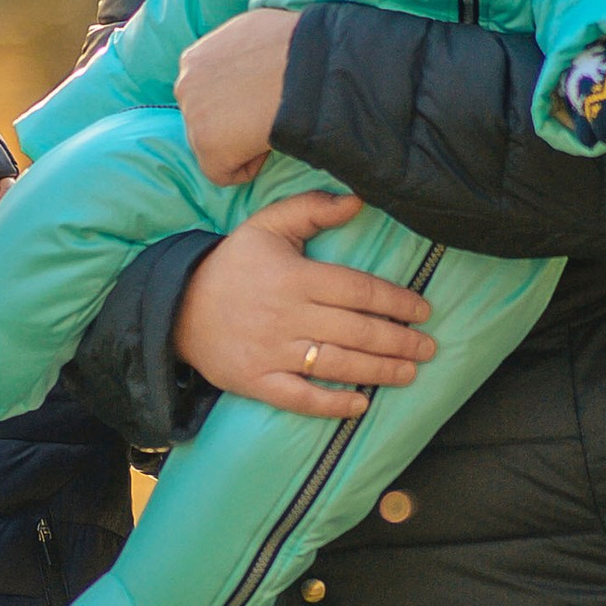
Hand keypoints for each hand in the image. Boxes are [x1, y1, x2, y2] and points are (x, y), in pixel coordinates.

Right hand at [171, 193, 436, 416]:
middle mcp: (286, 316)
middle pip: (356, 330)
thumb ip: (311, 209)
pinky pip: (301, 398)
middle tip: (428, 347)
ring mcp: (271, 352)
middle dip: (399, 341)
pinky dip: (332, 404)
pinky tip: (361, 405)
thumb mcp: (267, 226)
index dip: (397, 302)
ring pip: (337, 364)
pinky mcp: (256, 381)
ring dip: (380, 371)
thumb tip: (358, 200)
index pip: (358, 290)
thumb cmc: (232, 265)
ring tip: (410, 373)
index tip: (423, 310)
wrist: (176, 307)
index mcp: (294, 276)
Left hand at [176, 8, 299, 183]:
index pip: (207, 90)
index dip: (236, 99)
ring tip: (271, 126)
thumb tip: (244, 57)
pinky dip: (247, 167)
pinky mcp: (208, 152)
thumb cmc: (291, 45)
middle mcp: (185, 87)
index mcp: (193, 59)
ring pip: (214, 145)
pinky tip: (268, 146)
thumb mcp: (251, 30)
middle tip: (267, 113)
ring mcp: (193, 121)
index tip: (261, 97)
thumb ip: (234, 48)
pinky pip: (224, 174)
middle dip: (233, 120)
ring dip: (241, 142)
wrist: (306, 70)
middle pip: (206, 117)